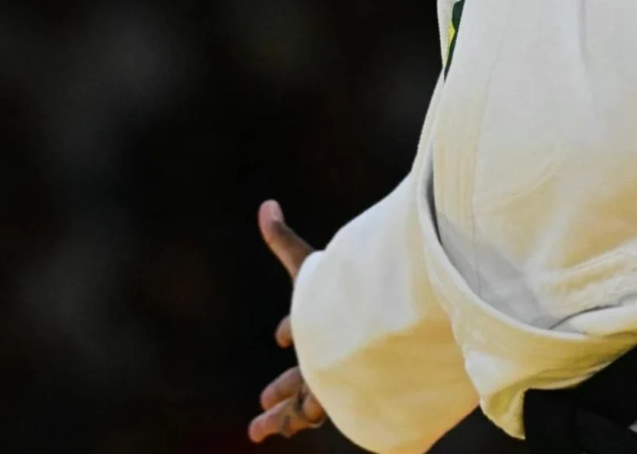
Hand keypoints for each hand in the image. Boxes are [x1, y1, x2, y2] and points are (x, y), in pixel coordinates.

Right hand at [249, 200, 325, 443]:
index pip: (310, 330)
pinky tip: (279, 432)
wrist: (380, 335)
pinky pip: (313, 416)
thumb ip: (285, 241)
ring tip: (256, 431)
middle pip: (307, 374)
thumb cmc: (344, 301)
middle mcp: (336, 355)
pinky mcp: (344, 402)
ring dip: (281, 416)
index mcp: (328, 325)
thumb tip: (266, 205)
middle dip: (283, 388)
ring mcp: (340, 380)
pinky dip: (291, 423)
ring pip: (307, 403)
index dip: (292, 329)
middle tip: (263, 400)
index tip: (281, 335)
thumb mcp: (308, 272)